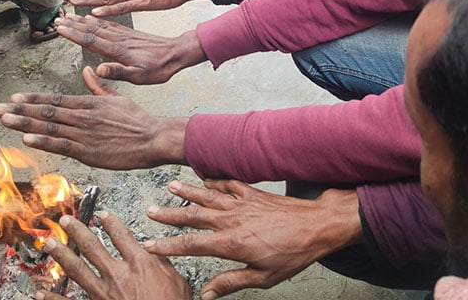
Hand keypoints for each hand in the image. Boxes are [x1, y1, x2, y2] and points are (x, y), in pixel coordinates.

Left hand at [0, 66, 187, 168]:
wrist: (153, 138)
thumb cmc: (138, 119)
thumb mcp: (118, 97)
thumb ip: (98, 86)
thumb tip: (87, 71)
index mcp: (89, 103)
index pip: (55, 99)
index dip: (33, 99)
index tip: (14, 97)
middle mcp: (83, 116)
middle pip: (47, 111)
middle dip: (20, 110)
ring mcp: (85, 134)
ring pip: (49, 127)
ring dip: (25, 123)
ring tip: (5, 119)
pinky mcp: (89, 152)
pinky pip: (62, 145)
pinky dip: (44, 140)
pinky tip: (27, 138)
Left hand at [35, 212, 189, 299]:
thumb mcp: (177, 282)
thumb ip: (163, 265)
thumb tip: (156, 252)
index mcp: (140, 264)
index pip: (122, 235)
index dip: (111, 222)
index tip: (102, 215)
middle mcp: (118, 274)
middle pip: (93, 246)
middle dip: (77, 230)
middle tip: (66, 221)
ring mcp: (103, 293)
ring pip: (77, 268)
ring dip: (62, 254)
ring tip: (51, 244)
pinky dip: (52, 297)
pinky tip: (40, 293)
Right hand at [54, 13, 206, 82]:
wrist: (177, 53)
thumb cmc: (160, 69)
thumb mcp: (140, 76)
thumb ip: (119, 72)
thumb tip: (98, 70)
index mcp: (119, 50)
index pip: (91, 40)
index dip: (74, 34)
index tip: (60, 28)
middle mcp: (120, 39)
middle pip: (91, 29)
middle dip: (73, 25)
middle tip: (57, 19)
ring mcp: (124, 34)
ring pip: (99, 25)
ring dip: (82, 21)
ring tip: (68, 15)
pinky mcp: (130, 33)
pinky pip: (109, 24)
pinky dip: (97, 20)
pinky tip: (91, 18)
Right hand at [143, 180, 362, 297]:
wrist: (317, 225)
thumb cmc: (294, 253)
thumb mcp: (263, 277)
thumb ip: (231, 282)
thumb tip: (207, 293)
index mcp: (232, 243)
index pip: (192, 244)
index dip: (168, 245)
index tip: (150, 244)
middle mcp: (233, 220)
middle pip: (193, 216)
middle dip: (169, 215)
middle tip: (149, 212)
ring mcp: (242, 204)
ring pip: (208, 195)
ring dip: (187, 191)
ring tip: (170, 186)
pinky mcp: (253, 193)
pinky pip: (229, 184)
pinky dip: (215, 180)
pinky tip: (205, 178)